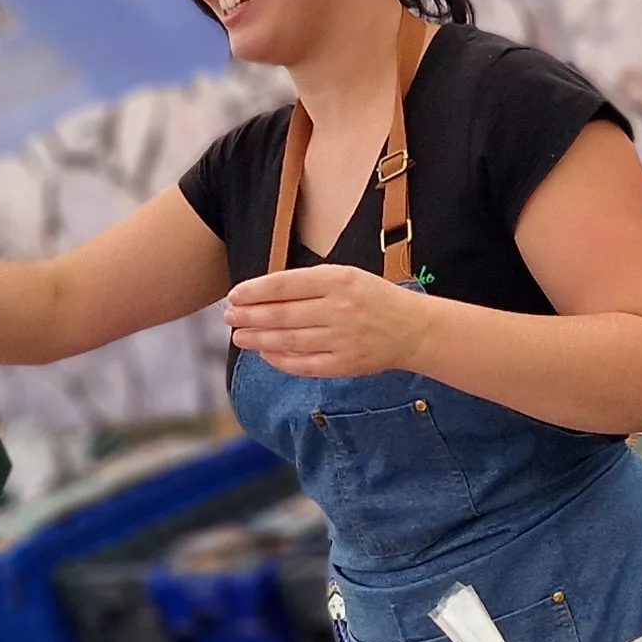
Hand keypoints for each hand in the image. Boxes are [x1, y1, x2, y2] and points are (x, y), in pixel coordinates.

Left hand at [225, 263, 432, 378]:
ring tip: (239, 336)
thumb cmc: (374, 298)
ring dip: (258, 339)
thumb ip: (310, 283)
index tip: (234, 295)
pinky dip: (281, 360)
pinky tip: (265, 354)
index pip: (285, 285)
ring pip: (288, 340)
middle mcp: (339, 309)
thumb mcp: (346, 276)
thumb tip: (263, 294)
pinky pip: (304, 364)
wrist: (413, 328)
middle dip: (249, 316)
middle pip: (282, 314)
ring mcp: (342, 338)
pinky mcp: (345, 364)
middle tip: (229, 317)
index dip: (254, 291)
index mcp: (338, 280)